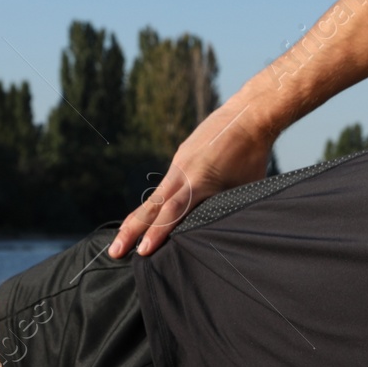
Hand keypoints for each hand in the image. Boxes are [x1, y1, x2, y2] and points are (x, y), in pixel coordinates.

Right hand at [108, 97, 276, 258]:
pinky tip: (149, 217)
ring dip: (139, 219)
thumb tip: (217, 231)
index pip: (172, 213)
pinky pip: (165, 185)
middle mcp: (182, 172)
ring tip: (124, 238)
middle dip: (131, 231)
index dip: (157, 233)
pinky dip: (155, 204)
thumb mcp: (244, 188)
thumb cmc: (254, 155)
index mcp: (198, 181)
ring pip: (155, 197)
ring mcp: (179, 163)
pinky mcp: (181, 156)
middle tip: (114, 251)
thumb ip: (225, 207)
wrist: (249, 114)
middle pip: (151, 207)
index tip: (142, 251)